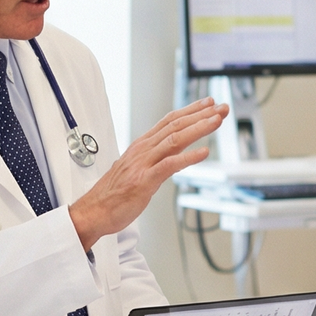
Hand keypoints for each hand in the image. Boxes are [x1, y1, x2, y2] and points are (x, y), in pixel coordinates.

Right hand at [68, 98, 228, 253]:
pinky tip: (204, 152)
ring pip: (175, 139)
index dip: (191, 110)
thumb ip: (154, 159)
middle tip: (222, 108)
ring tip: (217, 121)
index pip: (169, 121)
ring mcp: (143, 164)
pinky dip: (188, 157)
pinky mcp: (144, 180)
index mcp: (142, 146)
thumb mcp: (136, 169)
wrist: (94, 211)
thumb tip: (173, 153)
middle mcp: (143, 150)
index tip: (209, 104)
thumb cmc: (114, 194)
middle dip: (201, 115)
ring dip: (199, 128)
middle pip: (176, 125)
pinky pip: (169, 165)